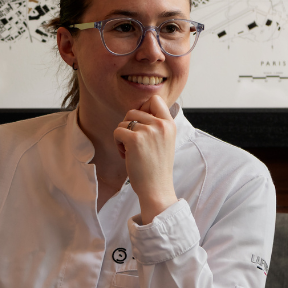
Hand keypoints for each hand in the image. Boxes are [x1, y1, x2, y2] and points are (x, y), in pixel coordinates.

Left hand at [114, 95, 178, 223]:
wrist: (156, 188)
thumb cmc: (157, 167)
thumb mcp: (164, 141)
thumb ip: (156, 125)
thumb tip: (137, 111)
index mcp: (169, 124)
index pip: (154, 99)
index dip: (142, 109)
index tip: (141, 125)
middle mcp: (161, 124)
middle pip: (133, 111)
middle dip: (129, 127)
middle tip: (135, 145)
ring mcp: (148, 131)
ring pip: (123, 122)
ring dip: (123, 136)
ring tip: (132, 152)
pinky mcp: (135, 139)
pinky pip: (117, 131)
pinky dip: (117, 144)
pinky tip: (126, 156)